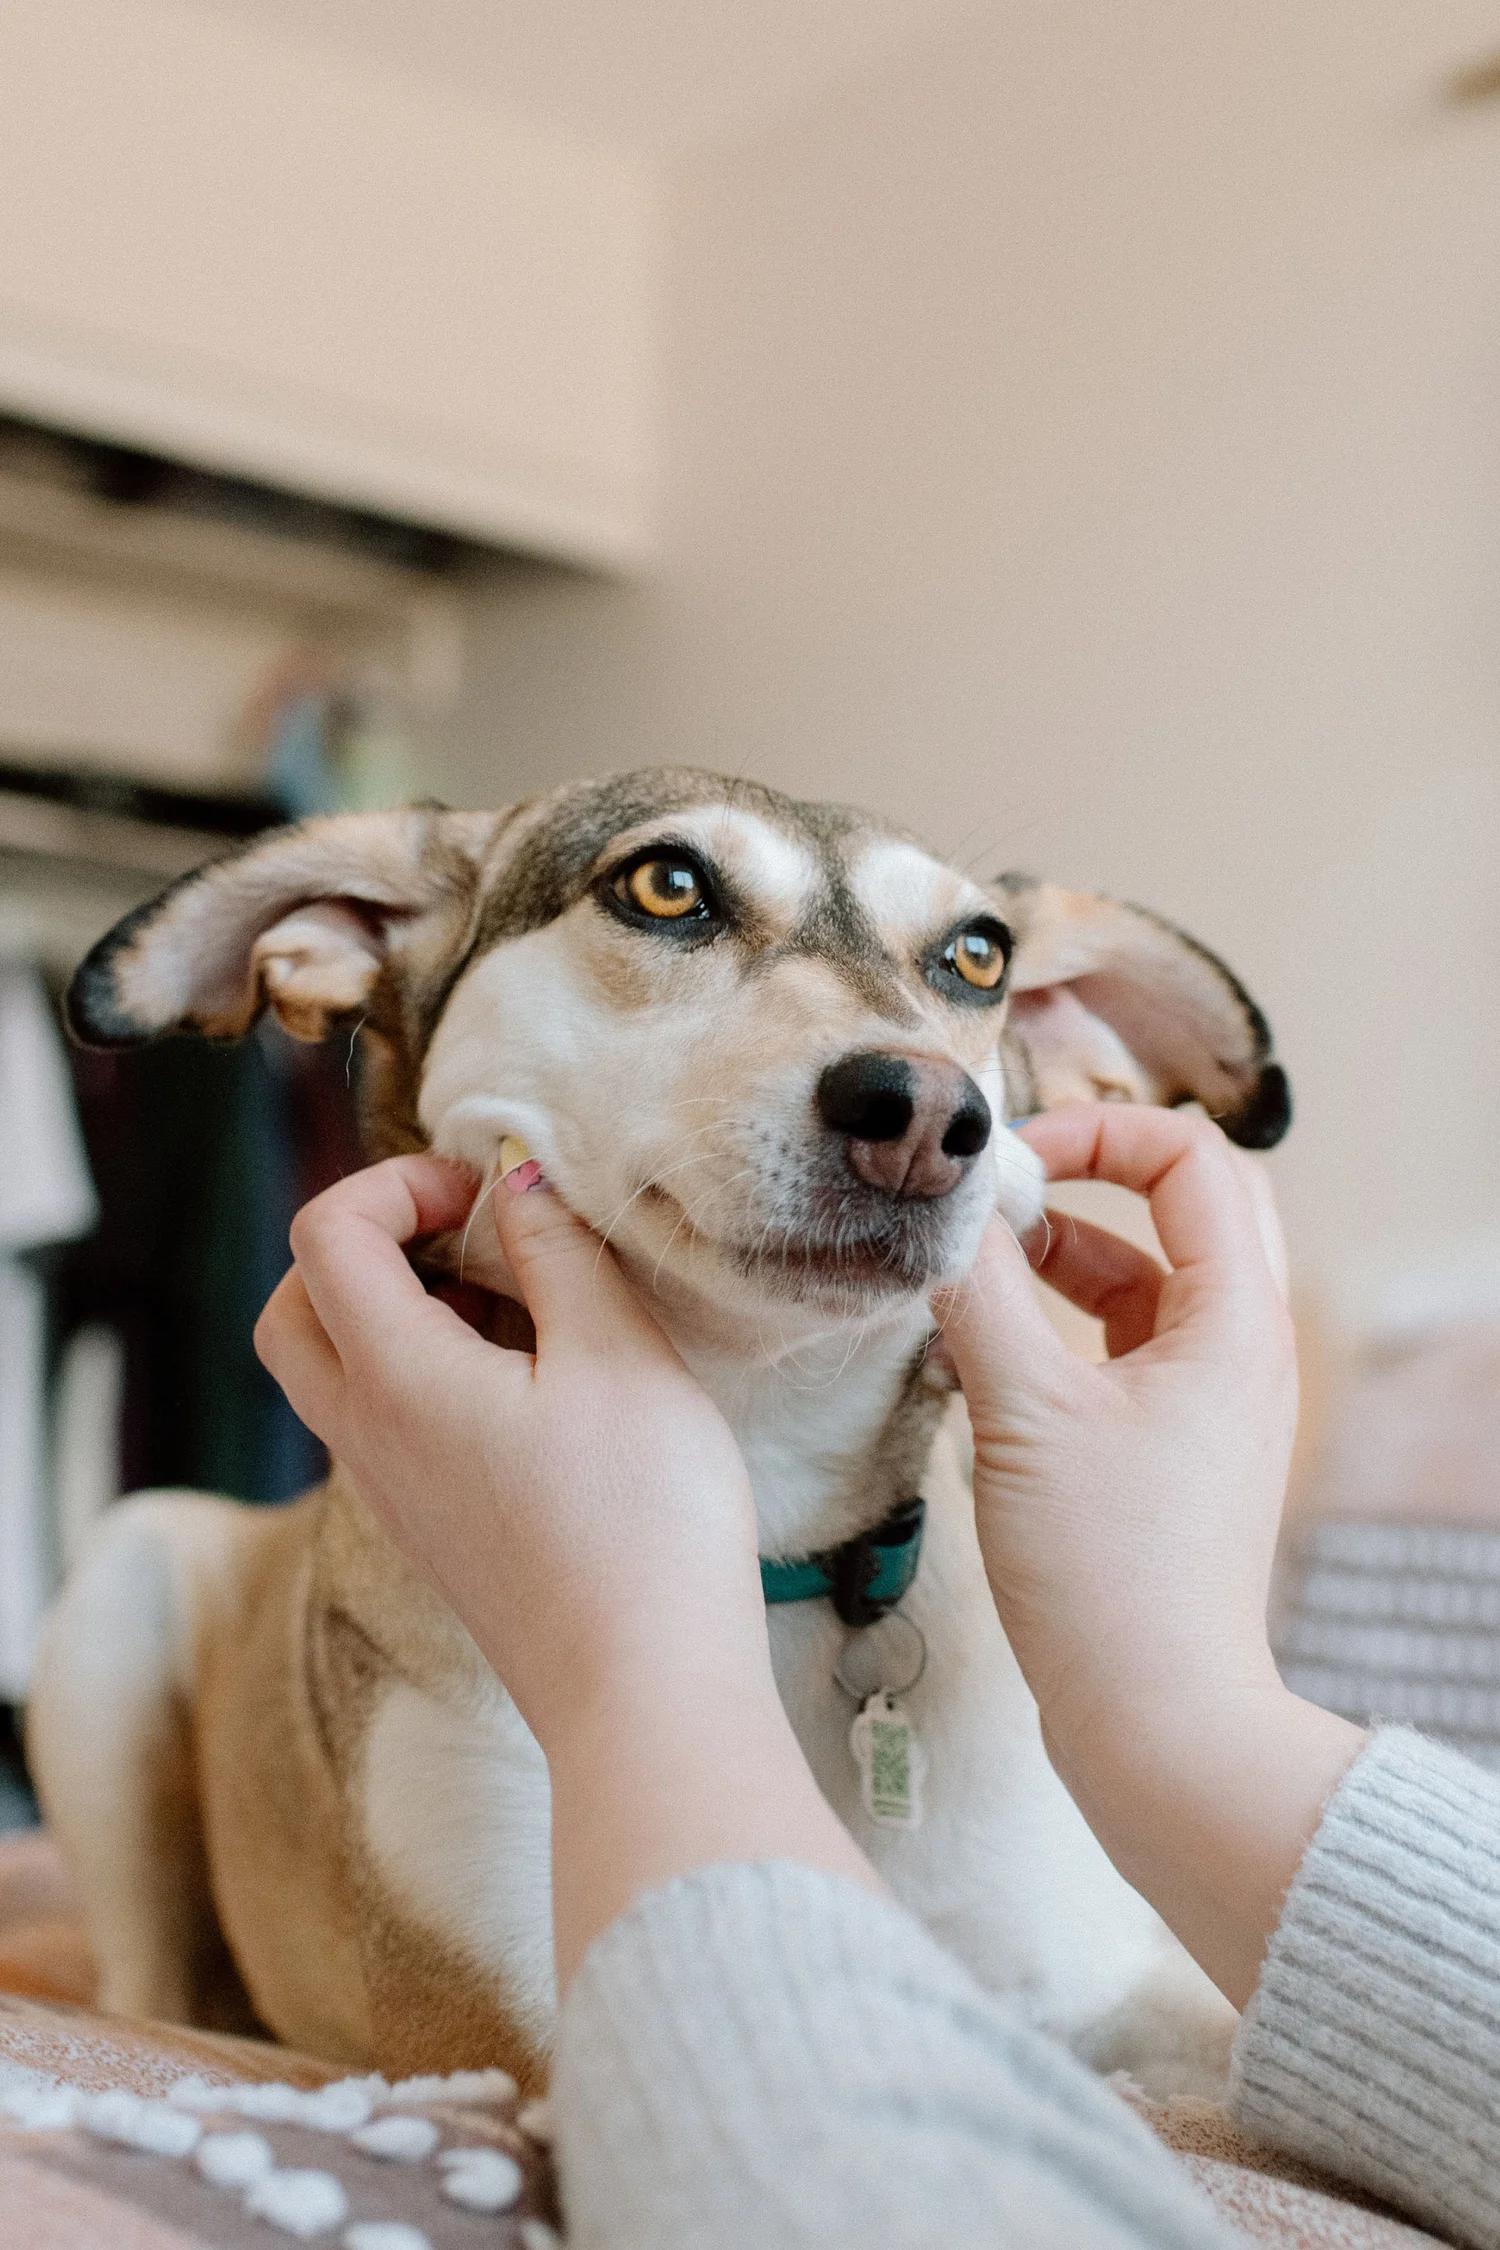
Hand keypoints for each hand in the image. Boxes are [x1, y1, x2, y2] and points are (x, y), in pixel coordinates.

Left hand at [256, 1148, 879, 1985]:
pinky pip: (391, 1422)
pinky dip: (435, 1370)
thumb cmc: (642, 1523)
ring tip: (529, 1309)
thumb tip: (515, 1179)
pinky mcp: (432, 1531)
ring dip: (407, 1309)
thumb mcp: (618, 1353)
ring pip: (341, 1368)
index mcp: (393, 1376)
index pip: (324, 1235)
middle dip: (370, 1244)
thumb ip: (557, 1249)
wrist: (647, 1698)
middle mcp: (366, 1435)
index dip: (398, 1183)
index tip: (489, 1194)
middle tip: (475, 1238)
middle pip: (297, 1307)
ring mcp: (393, 1492)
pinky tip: (542, 1382)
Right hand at [938, 1102, 1295, 1762]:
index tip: (1011, 1165)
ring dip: (1068, 1254)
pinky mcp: (1173, 1449)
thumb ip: (981, 1294)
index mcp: (1235, 1321)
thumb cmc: (1107, 1575)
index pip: (1192, 1158)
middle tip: (1007, 1192)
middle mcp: (1240, 1349)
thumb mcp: (1024, 1413)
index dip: (1099, 1131)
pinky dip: (1062, 1324)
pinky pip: (1125, 1346)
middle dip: (1092, 1179)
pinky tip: (986, 1350)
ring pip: (1149, 1277)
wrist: (1158, 1723)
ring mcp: (1212, 1402)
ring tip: (978, 1271)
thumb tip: (945, 1207)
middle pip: (1188, 1206)